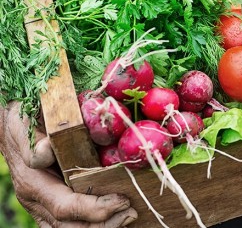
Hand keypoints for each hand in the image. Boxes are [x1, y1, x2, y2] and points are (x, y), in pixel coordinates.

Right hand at [0, 102, 137, 226]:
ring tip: (128, 215)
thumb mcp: (25, 125)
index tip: (122, 200)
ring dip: (102, 226)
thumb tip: (46, 150)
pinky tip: (116, 215)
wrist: (13, 127)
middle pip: (71, 227)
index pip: (65, 207)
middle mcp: (36, 200)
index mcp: (33, 183)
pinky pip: (72, 223)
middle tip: (131, 212)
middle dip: (104, 223)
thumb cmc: (23, 122)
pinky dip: (95, 222)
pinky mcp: (51, 205)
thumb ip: (35, 141)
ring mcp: (42, 206)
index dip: (95, 208)